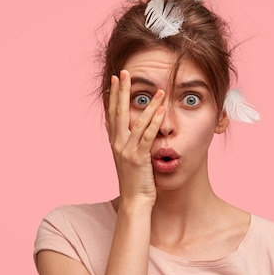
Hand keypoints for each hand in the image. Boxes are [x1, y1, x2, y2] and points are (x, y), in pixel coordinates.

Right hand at [107, 70, 164, 206]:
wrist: (134, 202)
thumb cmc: (135, 182)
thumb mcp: (128, 160)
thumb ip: (128, 143)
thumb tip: (126, 130)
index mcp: (115, 143)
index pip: (112, 114)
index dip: (113, 96)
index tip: (115, 80)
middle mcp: (118, 144)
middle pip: (119, 112)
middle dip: (122, 91)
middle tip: (124, 72)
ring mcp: (127, 151)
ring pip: (136, 121)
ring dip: (148, 104)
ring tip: (158, 89)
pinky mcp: (138, 158)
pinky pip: (147, 136)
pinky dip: (154, 122)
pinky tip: (161, 110)